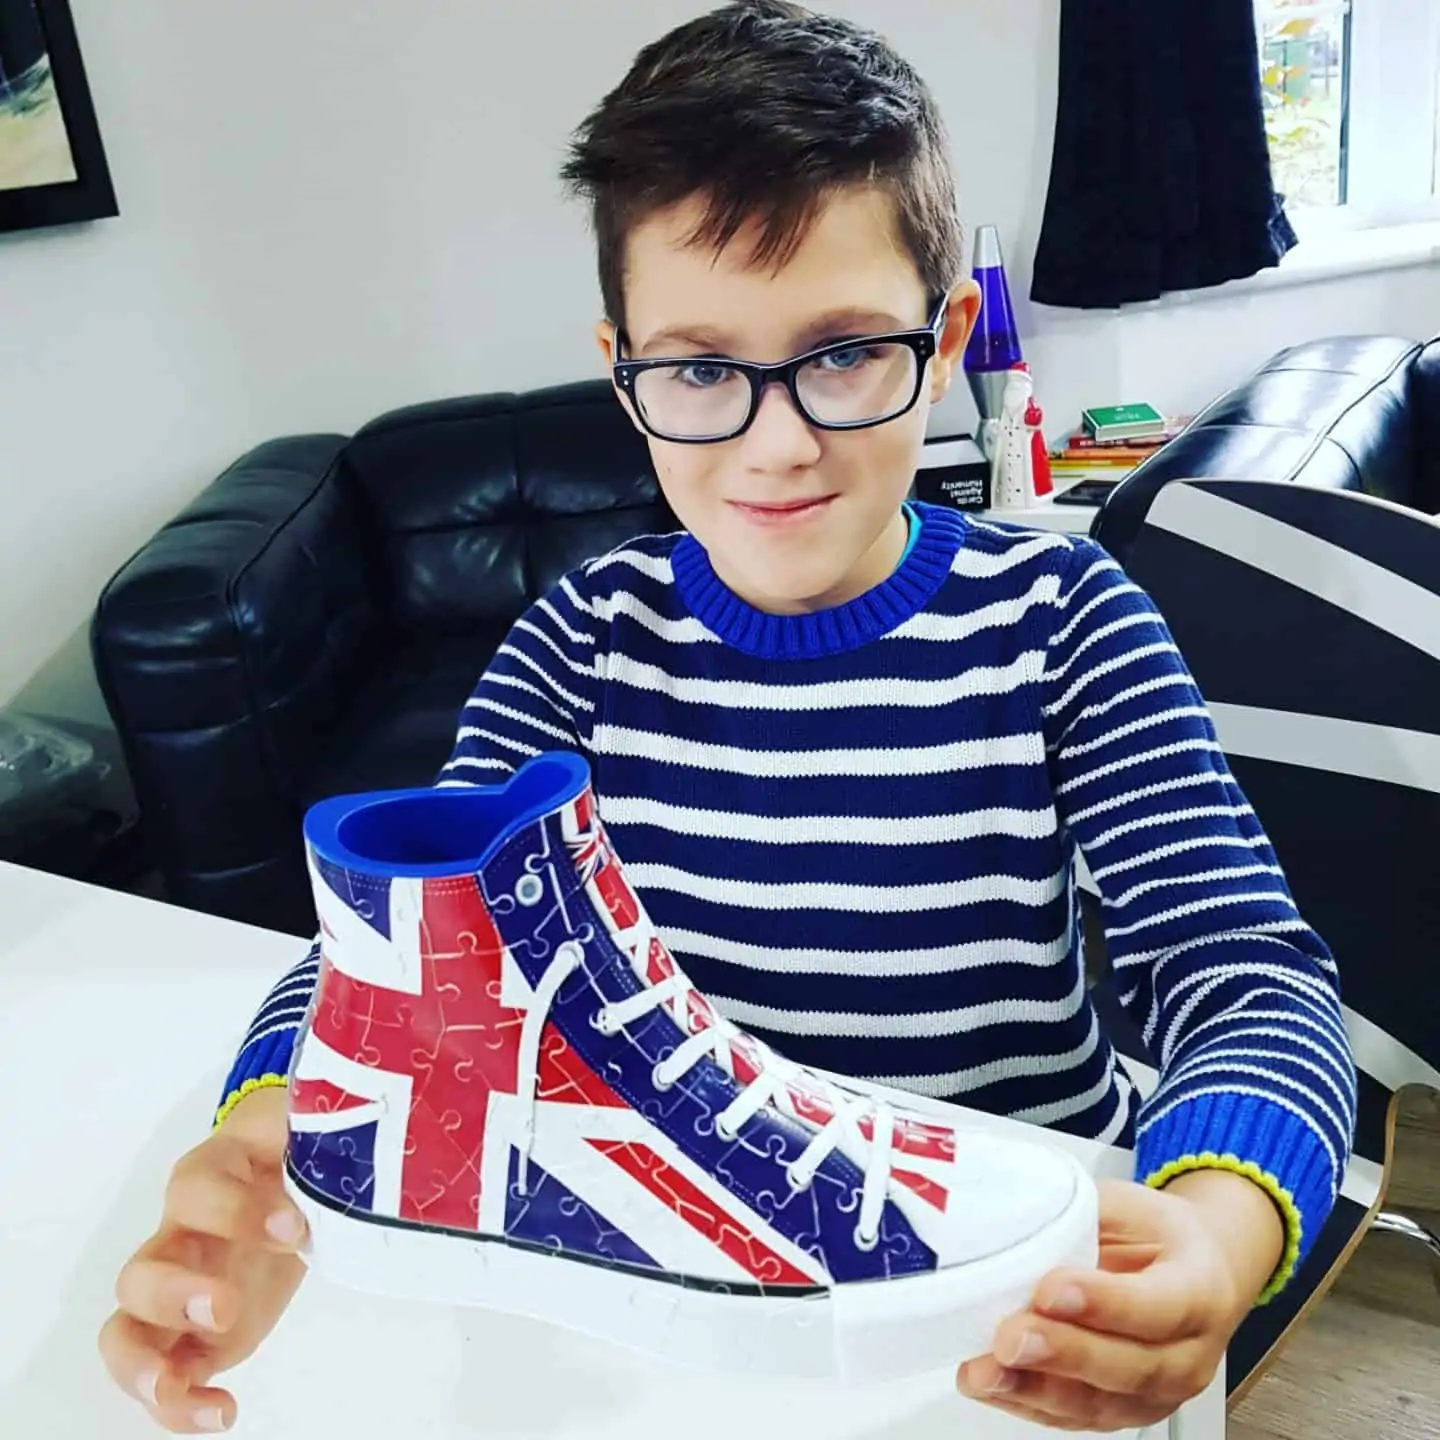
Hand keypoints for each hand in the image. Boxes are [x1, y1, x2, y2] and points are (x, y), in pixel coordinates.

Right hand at [99, 1087, 308, 1432]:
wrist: (289, 1179)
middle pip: (141, 1270)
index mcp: (208, 1176)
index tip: (293, 1227)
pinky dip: (179, 1404)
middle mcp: (178, 1236)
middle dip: (174, 1296)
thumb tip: (339, 1153)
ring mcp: (177, 1291)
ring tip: (173, 1388)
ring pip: (125, 1331)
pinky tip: (222, 1411)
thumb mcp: (304, 1129)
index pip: (196, 1188)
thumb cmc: (293, 1150)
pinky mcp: (194, 1334)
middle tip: (226, 1308)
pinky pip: (165, 1374)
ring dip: (141, 1366)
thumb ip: (314, 1137)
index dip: (235, 1210)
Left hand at [957, 1171, 1284, 1431]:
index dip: (1103, 1303)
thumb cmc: (1159, 1236)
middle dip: (1063, 1355)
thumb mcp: (1130, 1206)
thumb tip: (1014, 1213)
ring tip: (986, 1372)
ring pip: (1100, 1404)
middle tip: (1011, 1338)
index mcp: (1200, 1290)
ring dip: (1035, 1390)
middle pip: (1129, 1367)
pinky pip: (1076, 1417)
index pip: (1157, 1305)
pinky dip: (1029, 1403)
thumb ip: (1082, 1214)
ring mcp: (1158, 1392)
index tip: (1049, 1290)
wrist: (1198, 1272)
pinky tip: (993, 1384)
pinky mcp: (1124, 1410)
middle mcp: (1188, 1354)